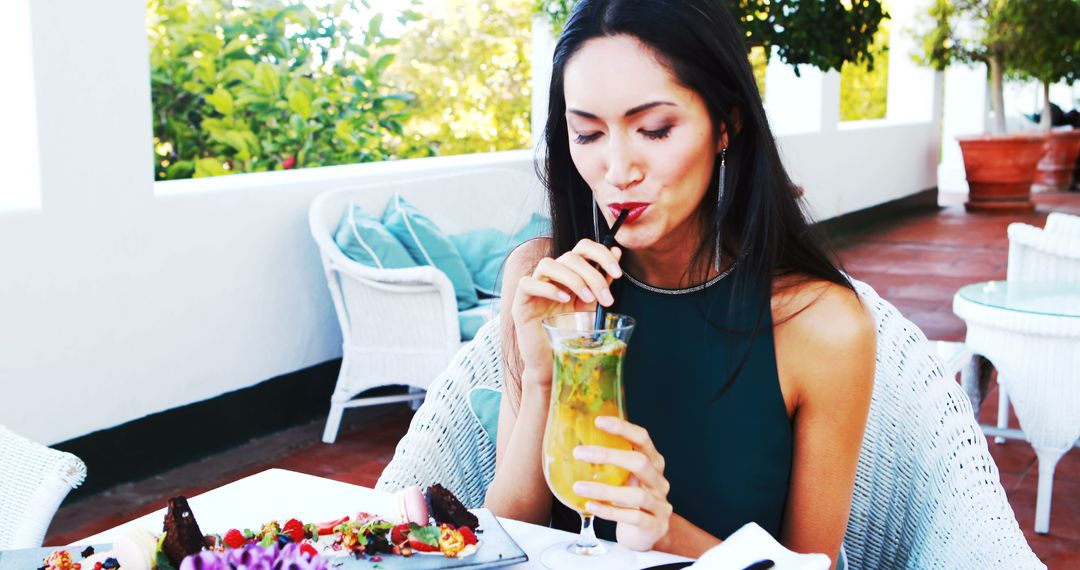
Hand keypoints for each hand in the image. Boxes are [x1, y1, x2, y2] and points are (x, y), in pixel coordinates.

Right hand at [511, 239, 622, 387]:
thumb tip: (617, 252)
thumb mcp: (593, 306)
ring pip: (548, 264)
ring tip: (587, 299)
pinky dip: (548, 288)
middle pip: (569, 257)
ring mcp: (534, 287)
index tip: (618, 272)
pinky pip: (528, 283)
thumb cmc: (571, 335)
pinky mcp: (520, 302)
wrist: (553, 363)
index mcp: (569, 273)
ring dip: (572, 279)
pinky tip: (564, 300)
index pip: (582, 247)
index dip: (600, 253)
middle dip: (592, 274)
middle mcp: (551, 276)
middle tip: (606, 298)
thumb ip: (602, 281)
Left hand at [571, 416, 672, 551]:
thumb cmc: (630, 500)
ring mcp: (660, 504)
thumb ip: (610, 464)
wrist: (647, 534)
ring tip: (578, 487)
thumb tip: (575, 444)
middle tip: (579, 453)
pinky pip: (633, 517)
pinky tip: (591, 506)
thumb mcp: (624, 478)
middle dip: (608, 455)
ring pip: (636, 495)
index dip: (623, 428)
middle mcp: (659, 481)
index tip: (598, 421)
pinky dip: (610, 512)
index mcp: (653, 463)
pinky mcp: (656, 525)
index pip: (642, 439)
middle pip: (640, 462)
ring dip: (604, 490)